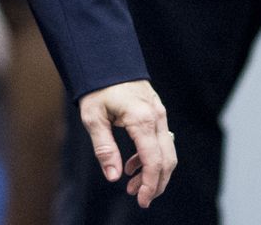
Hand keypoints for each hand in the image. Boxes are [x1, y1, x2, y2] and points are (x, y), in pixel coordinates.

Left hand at [78, 79, 175, 207]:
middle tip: (140, 198)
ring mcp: (159, 114)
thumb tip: (113, 177)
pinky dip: (150, 157)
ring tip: (132, 185)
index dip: (151, 184)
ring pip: (166, 152)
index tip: (143, 201)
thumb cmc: (97, 88)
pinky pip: (160, 141)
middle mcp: (156, 117)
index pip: (154, 161)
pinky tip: (131, 166)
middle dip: (156, 183)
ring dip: (153, 172)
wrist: (106, 60)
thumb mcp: (93, 118)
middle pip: (167, 160)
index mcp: (141, 119)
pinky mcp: (156, 113)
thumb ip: (104, 148)